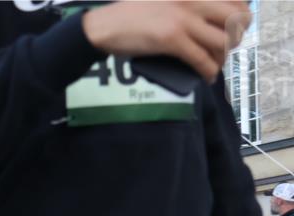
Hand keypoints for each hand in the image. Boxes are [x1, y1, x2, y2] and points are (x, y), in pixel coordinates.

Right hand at [82, 1, 249, 83]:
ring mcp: (183, 20)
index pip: (235, 0)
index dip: (242, 16)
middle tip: (226, 48)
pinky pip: (201, 59)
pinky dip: (208, 71)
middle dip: (236, 38)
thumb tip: (209, 18)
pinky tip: (207, 76)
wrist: (105, 26)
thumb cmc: (130, 14)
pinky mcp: (172, 40)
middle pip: (235, 20)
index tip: (236, 28)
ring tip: (215, 64)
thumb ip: (186, 3)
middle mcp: (193, 0)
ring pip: (221, 42)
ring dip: (222, 57)